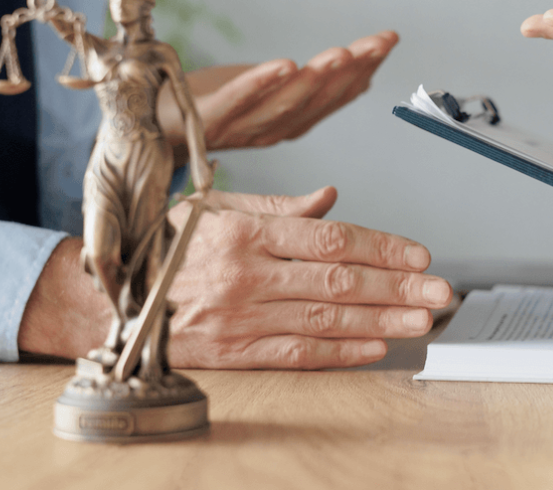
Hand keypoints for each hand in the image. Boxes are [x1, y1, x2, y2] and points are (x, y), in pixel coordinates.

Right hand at [19, 185, 453, 368]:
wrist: (112, 301)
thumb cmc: (167, 247)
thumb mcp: (216, 209)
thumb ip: (279, 206)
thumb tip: (332, 199)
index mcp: (247, 231)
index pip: (330, 239)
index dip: (381, 248)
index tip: (418, 254)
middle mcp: (248, 274)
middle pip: (339, 283)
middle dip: (398, 287)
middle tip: (441, 292)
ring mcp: (242, 317)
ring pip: (327, 321)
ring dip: (383, 321)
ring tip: (423, 320)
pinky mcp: (237, 352)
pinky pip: (299, 353)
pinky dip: (342, 352)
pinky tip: (378, 347)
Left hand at [159, 31, 398, 160]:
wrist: (147, 130)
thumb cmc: (208, 105)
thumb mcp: (265, 87)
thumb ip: (309, 84)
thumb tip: (360, 71)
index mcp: (285, 122)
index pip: (332, 96)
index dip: (362, 69)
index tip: (386, 40)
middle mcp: (268, 130)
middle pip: (315, 102)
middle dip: (349, 73)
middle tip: (376, 45)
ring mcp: (237, 127)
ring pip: (283, 105)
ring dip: (314, 81)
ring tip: (341, 54)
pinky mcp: (203, 119)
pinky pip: (235, 103)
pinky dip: (259, 85)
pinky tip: (283, 64)